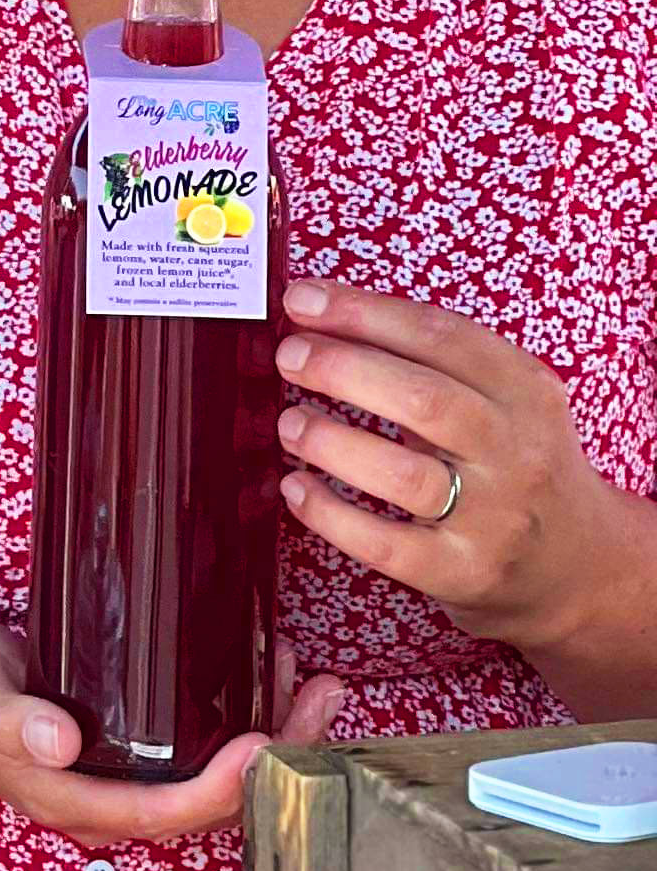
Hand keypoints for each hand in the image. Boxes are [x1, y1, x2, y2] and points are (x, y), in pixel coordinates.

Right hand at [0, 612, 344, 852]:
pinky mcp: (126, 750)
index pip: (165, 813)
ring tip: (312, 686)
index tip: (266, 744)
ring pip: (212, 780)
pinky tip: (266, 680)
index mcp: (71, 801)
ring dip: (271, 739)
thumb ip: (10, 719)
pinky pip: (199, 754)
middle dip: (273, 759)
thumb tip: (60, 743)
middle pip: (207, 804)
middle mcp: (105, 802)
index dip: (222, 789)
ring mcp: (118, 779)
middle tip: (319, 700)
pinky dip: (243, 723)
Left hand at [277, 278, 618, 650]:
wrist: (580, 562)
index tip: (302, 298)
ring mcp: (494, 517)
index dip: (364, 312)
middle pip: (423, 400)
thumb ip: (434, 363)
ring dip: (331, 442)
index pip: (442, 336)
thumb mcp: (505, 401)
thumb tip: (323, 320)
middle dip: (343, 370)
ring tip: (291, 424)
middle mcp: (517, 452)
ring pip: (403, 475)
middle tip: (290, 356)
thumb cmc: (515, 465)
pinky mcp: (463, 572)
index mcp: (526, 392)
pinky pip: (384, 544)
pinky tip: (295, 487)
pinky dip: (328, 514)